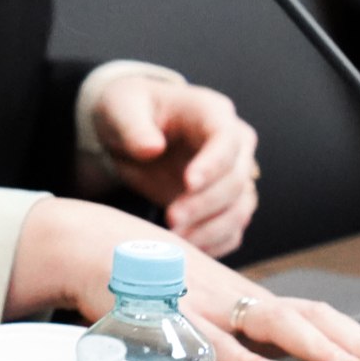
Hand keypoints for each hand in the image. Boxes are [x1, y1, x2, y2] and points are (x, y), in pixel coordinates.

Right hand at [9, 199, 359, 360]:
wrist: (98, 250)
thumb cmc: (155, 298)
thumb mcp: (204, 352)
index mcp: (252, 310)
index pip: (318, 319)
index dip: (359, 340)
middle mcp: (239, 303)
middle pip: (307, 315)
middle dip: (353, 342)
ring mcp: (210, 304)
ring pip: (269, 320)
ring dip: (313, 344)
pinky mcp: (174, 311)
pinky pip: (211, 337)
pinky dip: (239, 356)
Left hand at [90, 76, 260, 256]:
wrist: (129, 128)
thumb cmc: (128, 110)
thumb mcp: (120, 108)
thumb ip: (133, 126)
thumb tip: (151, 149)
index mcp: (211, 113)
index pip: (227, 140)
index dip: (213, 164)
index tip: (188, 184)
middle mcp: (233, 145)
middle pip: (236, 180)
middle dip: (205, 204)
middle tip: (171, 220)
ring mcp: (232, 176)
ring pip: (239, 209)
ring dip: (210, 230)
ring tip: (174, 241)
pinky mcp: (223, 204)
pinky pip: (231, 230)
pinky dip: (213, 244)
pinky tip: (186, 252)